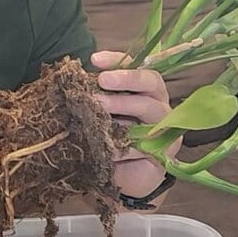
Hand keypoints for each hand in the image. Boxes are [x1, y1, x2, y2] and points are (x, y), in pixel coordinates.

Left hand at [91, 51, 181, 209]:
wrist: (125, 177)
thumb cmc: (114, 138)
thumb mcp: (103, 115)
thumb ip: (97, 98)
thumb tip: (73, 81)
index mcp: (145, 89)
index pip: (136, 66)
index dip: (117, 61)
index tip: (94, 59)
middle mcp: (158, 103)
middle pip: (150, 82)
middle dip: (126, 79)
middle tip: (102, 80)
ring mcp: (164, 127)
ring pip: (149, 108)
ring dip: (124, 105)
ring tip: (99, 107)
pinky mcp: (163, 151)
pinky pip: (145, 142)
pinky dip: (124, 144)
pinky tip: (107, 146)